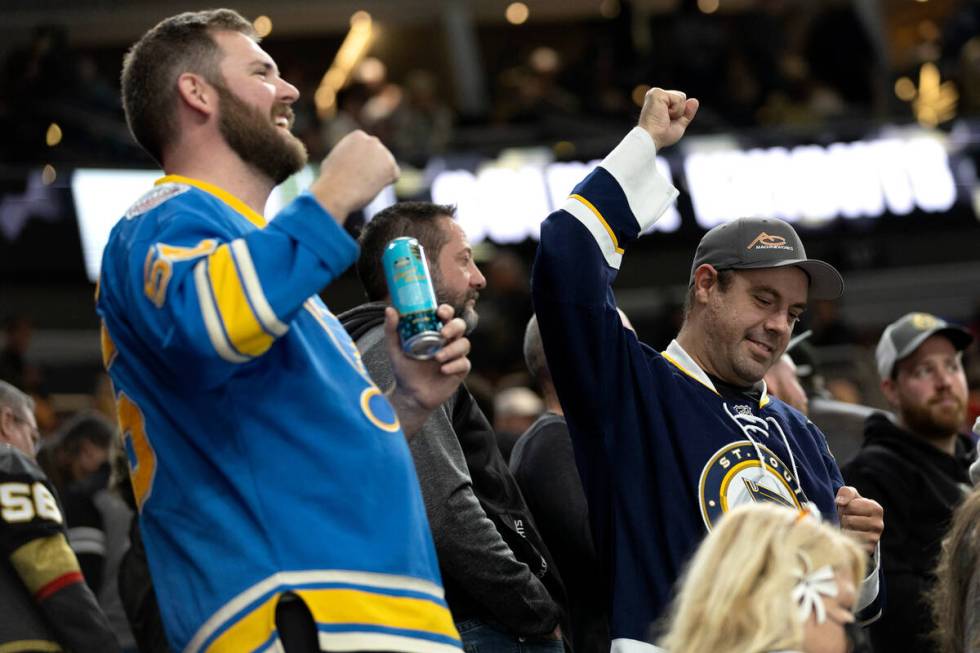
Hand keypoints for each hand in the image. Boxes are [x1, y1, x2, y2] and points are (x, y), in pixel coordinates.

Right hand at [309, 130, 398, 222]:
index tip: (354, 172)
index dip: (362, 162)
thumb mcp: (335, 158)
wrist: (336, 191)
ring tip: (362, 185)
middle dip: (373, 166)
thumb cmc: (330, 179)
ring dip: (379, 176)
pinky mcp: (391, 167)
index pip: (367, 149)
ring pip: (386, 167)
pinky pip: (393, 177)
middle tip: (361, 180)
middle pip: (379, 156)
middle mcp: (373, 141)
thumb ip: (348, 155)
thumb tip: (352, 158)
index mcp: (358, 136)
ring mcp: (384, 153)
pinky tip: (371, 187)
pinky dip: (385, 184)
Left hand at [385, 304, 470, 436]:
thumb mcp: (394, 349)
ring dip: (452, 349)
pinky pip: (464, 363)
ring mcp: (455, 356)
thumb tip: (390, 309)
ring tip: (438, 357)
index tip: (440, 312)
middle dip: (454, 326)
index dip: (446, 311)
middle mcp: (447, 341)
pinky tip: (443, 370)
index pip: (446, 315)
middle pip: (460, 326)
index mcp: (435, 332)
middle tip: (443, 333)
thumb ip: (391, 329)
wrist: (410, 396)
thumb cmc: (404, 370)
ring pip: (464, 344)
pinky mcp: (459, 371)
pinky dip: (455, 365)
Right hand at [638, 87, 698, 150]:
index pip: (680, 101)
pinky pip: (678, 99)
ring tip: (664, 118)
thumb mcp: (679, 124)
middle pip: (682, 97)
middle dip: (680, 112)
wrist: (652, 139)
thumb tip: (695, 100)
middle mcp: (657, 95)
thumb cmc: (661, 135)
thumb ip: (687, 113)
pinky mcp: (657, 93)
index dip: (680, 114)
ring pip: (682, 97)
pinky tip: (664, 114)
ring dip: (677, 112)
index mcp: (660, 102)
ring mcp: (656, 93)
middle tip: (665, 120)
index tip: (666, 122)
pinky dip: (675, 110)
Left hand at [836, 486, 883, 554]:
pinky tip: (848, 536)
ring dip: (842, 529)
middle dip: (843, 518)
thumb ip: (846, 492)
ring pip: (848, 532)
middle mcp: (879, 524)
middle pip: (848, 520)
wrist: (854, 526)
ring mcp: (875, 538)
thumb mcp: (849, 495)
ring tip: (847, 527)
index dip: (844, 506)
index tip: (848, 508)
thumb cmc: (851, 507)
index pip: (850, 506)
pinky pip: (850, 544)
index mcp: (876, 509)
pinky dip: (845, 540)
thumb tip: (840, 502)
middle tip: (846, 519)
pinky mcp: (868, 549)